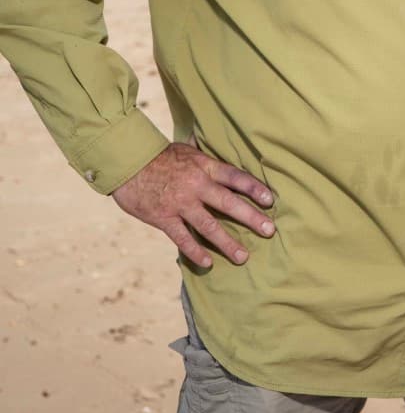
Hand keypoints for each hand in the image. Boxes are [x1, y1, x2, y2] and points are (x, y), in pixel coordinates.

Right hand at [111, 143, 275, 269]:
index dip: (254, 188)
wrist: (126, 163)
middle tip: (269, 230)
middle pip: (228, 203)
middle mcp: (196, 185)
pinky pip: (182, 238)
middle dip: (251, 217)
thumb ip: (206, 158)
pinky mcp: (163, 218)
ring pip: (209, 225)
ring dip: (227, 242)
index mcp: (204, 167)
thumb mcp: (187, 150)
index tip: (270, 200)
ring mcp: (180, 203)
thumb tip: (225, 152)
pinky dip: (195, 251)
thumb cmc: (159, 156)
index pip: (235, 177)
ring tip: (243, 256)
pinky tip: (208, 262)